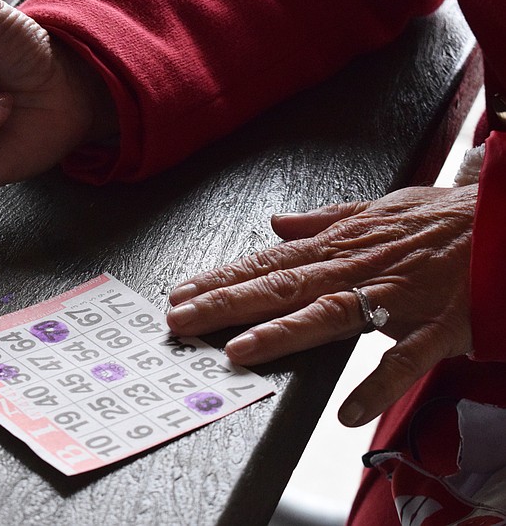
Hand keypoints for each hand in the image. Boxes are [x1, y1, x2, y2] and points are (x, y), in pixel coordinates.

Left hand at [166, 185, 476, 426]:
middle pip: (281, 288)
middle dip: (227, 305)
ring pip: (330, 314)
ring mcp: (395, 296)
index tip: (181, 295)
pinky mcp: (436, 325)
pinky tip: (348, 413)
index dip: (222, 280)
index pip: (267, 264)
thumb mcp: (377, 208)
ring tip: (239, 352)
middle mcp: (356, 268)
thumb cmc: (442, 220)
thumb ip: (324, 218)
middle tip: (181, 322)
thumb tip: (277, 223)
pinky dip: (377, 385)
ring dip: (282, 334)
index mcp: (338, 246)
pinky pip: (404, 360)